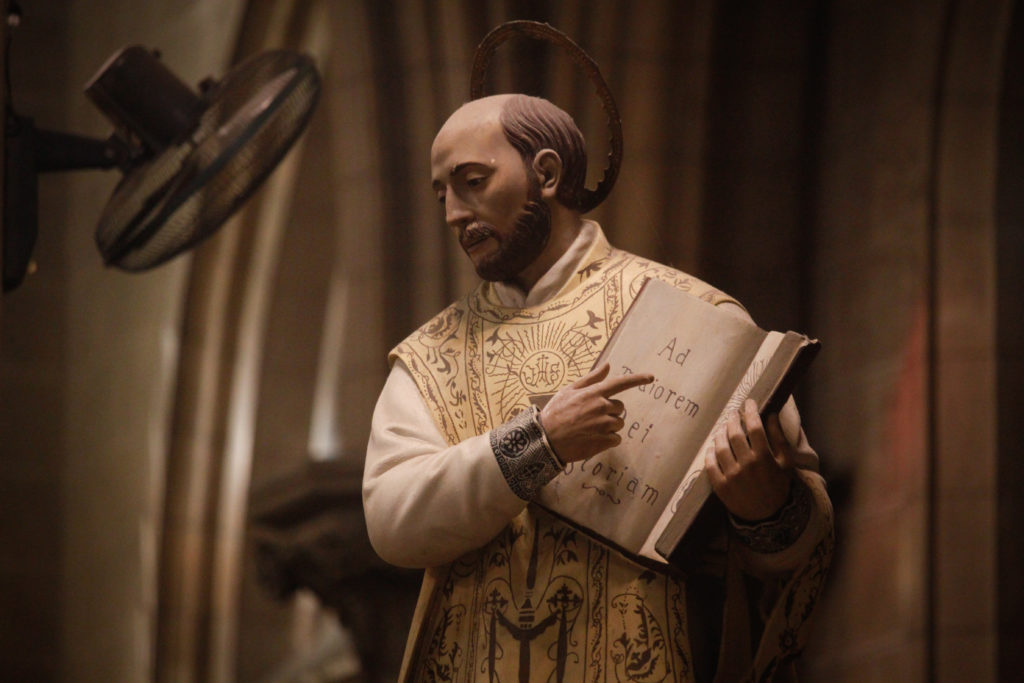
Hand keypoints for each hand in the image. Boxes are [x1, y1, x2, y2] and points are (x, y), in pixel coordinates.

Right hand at [540, 363, 652, 463]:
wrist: (546, 439)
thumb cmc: (556, 412)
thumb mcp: (569, 390)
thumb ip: (591, 378)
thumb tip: (608, 365)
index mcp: (594, 393)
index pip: (621, 383)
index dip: (638, 379)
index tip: (651, 377)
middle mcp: (601, 407)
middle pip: (620, 407)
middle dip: (610, 411)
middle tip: (591, 417)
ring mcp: (603, 425)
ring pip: (618, 424)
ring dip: (609, 426)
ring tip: (590, 429)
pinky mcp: (603, 441)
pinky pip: (616, 439)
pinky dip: (608, 440)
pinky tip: (593, 439)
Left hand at [705, 398, 794, 520]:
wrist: (768, 516)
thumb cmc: (778, 485)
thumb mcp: (786, 463)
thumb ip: (778, 438)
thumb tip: (771, 414)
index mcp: (764, 458)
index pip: (754, 427)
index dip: (750, 411)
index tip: (748, 402)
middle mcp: (746, 465)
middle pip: (735, 434)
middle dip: (733, 419)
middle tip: (733, 414)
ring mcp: (731, 476)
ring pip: (720, 447)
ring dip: (720, 433)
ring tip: (723, 428)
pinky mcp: (720, 486)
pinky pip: (710, 464)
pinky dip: (710, 453)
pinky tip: (713, 447)